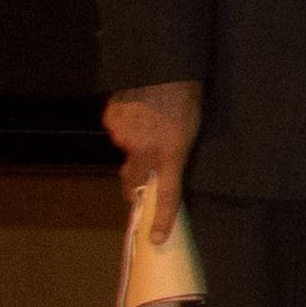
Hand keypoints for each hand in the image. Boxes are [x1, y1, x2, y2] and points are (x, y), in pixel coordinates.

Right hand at [106, 81, 200, 247]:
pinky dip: (127, 126)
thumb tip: (166, 164)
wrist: (162, 67)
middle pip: (134, 181)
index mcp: (171, 153)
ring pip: (127, 151)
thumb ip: (177, 151)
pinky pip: (119, 130)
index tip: (156, 238)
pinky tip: (139, 110)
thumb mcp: (193, 127)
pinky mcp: (112, 121)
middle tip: (138, 187)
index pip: (167, 195)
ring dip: (136, 145)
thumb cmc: (187, 95)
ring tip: (151, 121)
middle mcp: (144, 150)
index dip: (162, 218)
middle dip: (136, 187)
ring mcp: (124, 136)